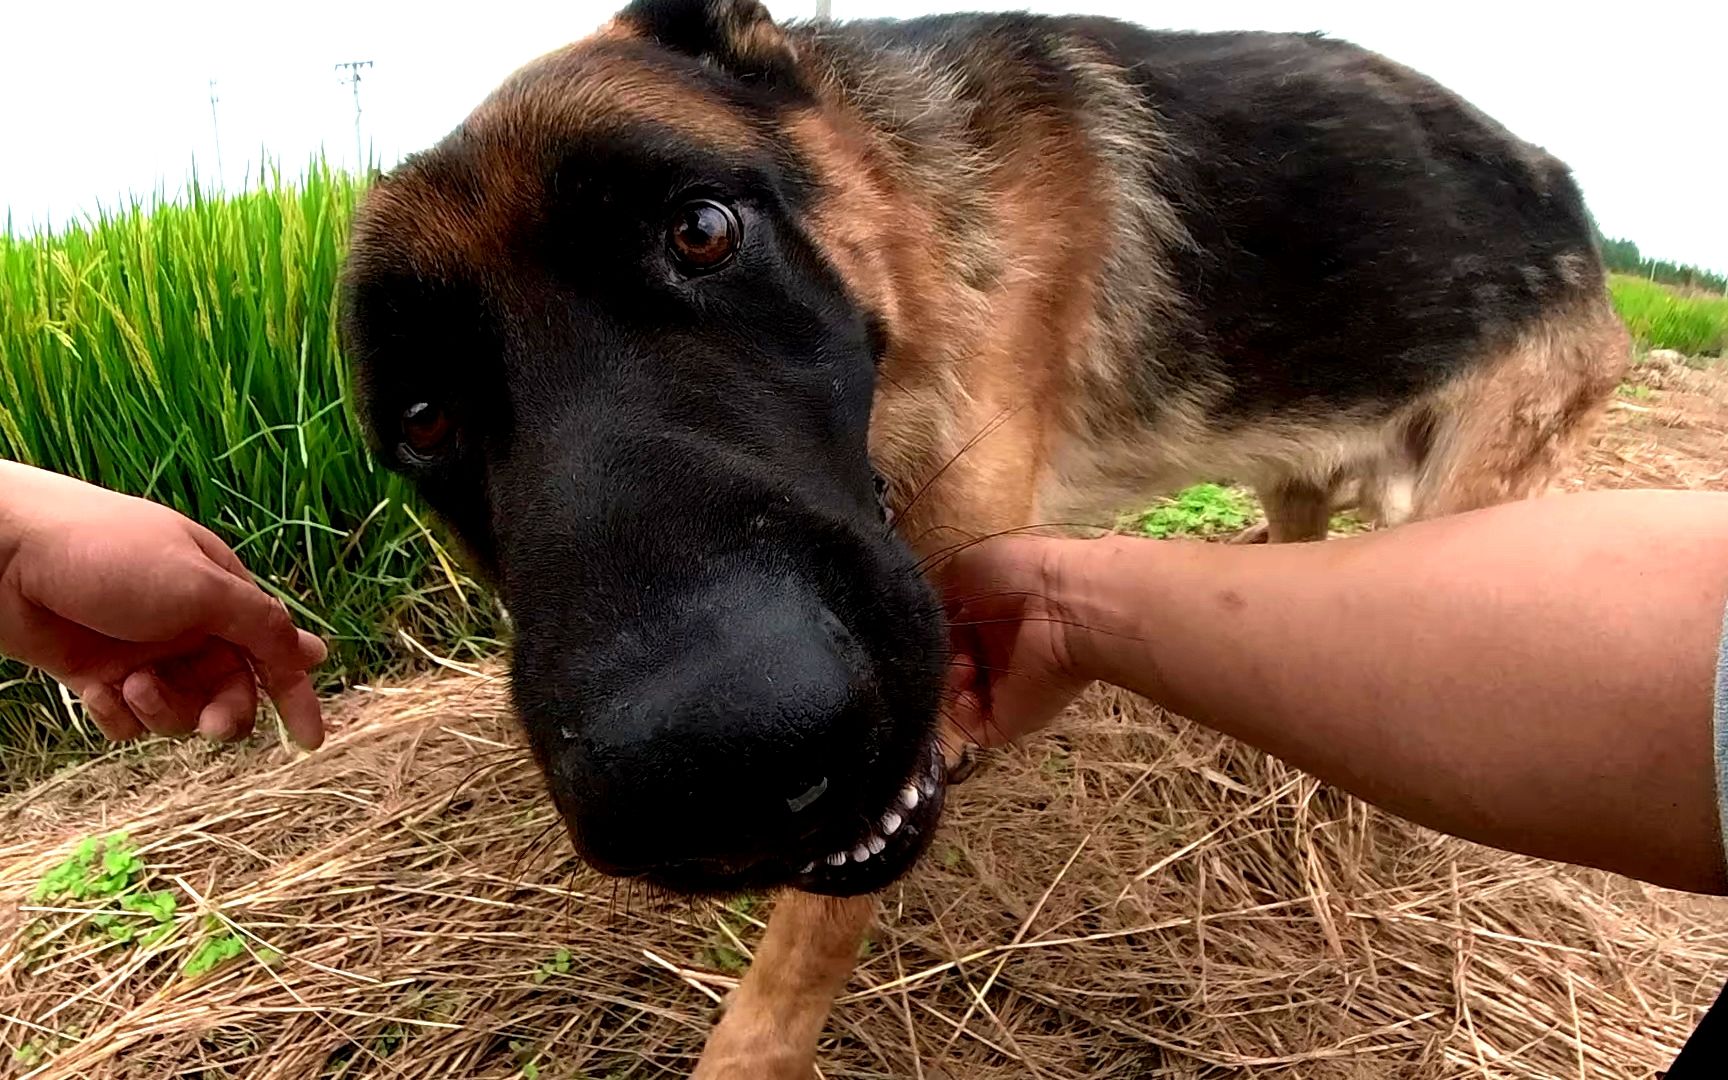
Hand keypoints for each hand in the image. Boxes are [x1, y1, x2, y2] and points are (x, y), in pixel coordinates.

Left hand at [0, 462, 325, 747]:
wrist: (5, 555)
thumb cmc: (110, 555)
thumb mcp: (200, 586)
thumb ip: (260, 625)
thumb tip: (314, 654)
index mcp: (221, 595)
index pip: (274, 651)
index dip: (295, 696)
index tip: (310, 741)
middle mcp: (188, 626)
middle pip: (230, 691)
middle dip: (224, 713)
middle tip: (211, 725)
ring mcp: (143, 653)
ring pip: (180, 712)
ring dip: (164, 711)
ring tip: (133, 686)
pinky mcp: (98, 675)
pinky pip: (128, 720)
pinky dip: (119, 716)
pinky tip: (98, 693)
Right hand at [939, 534, 1092, 748]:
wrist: (1063, 605)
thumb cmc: (1018, 575)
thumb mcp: (964, 567)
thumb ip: (937, 594)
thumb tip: (923, 615)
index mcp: (988, 616)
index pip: (948, 635)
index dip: (933, 633)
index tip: (926, 627)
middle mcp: (997, 652)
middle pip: (950, 667)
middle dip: (938, 659)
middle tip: (946, 647)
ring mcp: (1005, 688)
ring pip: (957, 699)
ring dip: (947, 685)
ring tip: (962, 667)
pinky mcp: (1010, 719)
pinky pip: (973, 728)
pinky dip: (959, 714)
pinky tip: (966, 690)